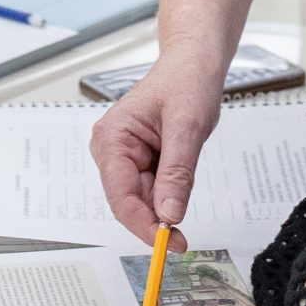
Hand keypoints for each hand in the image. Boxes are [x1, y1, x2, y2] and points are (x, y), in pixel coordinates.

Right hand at [89, 59, 221, 246]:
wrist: (194, 62)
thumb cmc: (187, 81)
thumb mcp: (187, 127)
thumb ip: (177, 173)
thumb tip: (169, 214)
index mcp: (112, 137)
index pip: (121, 196)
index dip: (143, 225)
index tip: (169, 242)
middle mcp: (111, 148)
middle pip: (129, 201)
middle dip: (155, 219)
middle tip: (182, 239)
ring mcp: (123, 155)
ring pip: (141, 198)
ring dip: (163, 204)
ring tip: (187, 178)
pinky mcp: (139, 158)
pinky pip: (151, 187)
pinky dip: (167, 194)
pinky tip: (180, 181)